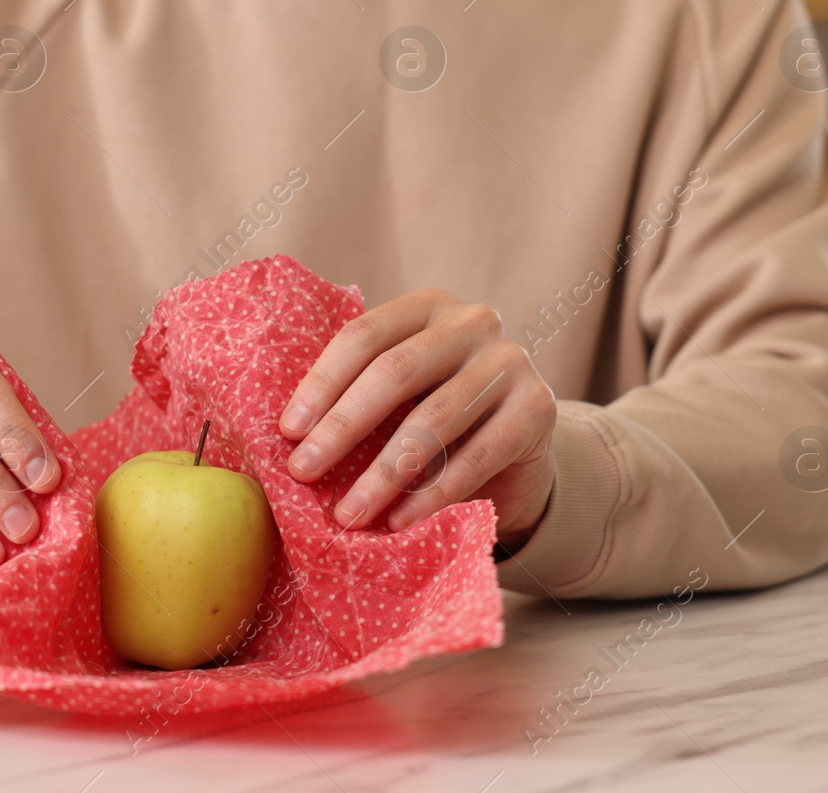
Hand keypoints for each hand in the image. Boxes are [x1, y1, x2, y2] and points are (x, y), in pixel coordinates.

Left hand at [279, 289, 555, 548]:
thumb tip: (290, 438)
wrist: (520, 445)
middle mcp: (472, 323)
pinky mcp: (539, 408)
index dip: (322, 383)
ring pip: (433, 419)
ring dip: (383, 473)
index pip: (364, 336)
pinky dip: (432, 494)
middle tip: (304, 471)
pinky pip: (477, 456)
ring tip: (348, 513)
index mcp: (427, 306)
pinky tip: (399, 521)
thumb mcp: (401, 391)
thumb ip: (359, 394)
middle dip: (342, 427)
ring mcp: (510, 362)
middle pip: (395, 372)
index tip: (288, 432)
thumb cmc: (438, 413)